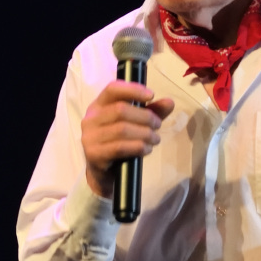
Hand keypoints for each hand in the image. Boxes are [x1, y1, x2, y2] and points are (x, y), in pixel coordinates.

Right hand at [80, 80, 175, 197]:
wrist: (102, 172)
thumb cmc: (118, 142)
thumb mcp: (136, 124)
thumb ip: (151, 112)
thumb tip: (170, 103)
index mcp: (98, 105)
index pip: (112, 89)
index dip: (133, 89)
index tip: (152, 96)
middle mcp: (90, 119)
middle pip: (121, 109)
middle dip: (145, 117)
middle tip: (158, 125)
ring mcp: (89, 137)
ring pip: (122, 129)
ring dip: (145, 133)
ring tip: (155, 139)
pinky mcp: (94, 154)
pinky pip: (120, 147)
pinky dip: (138, 147)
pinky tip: (146, 149)